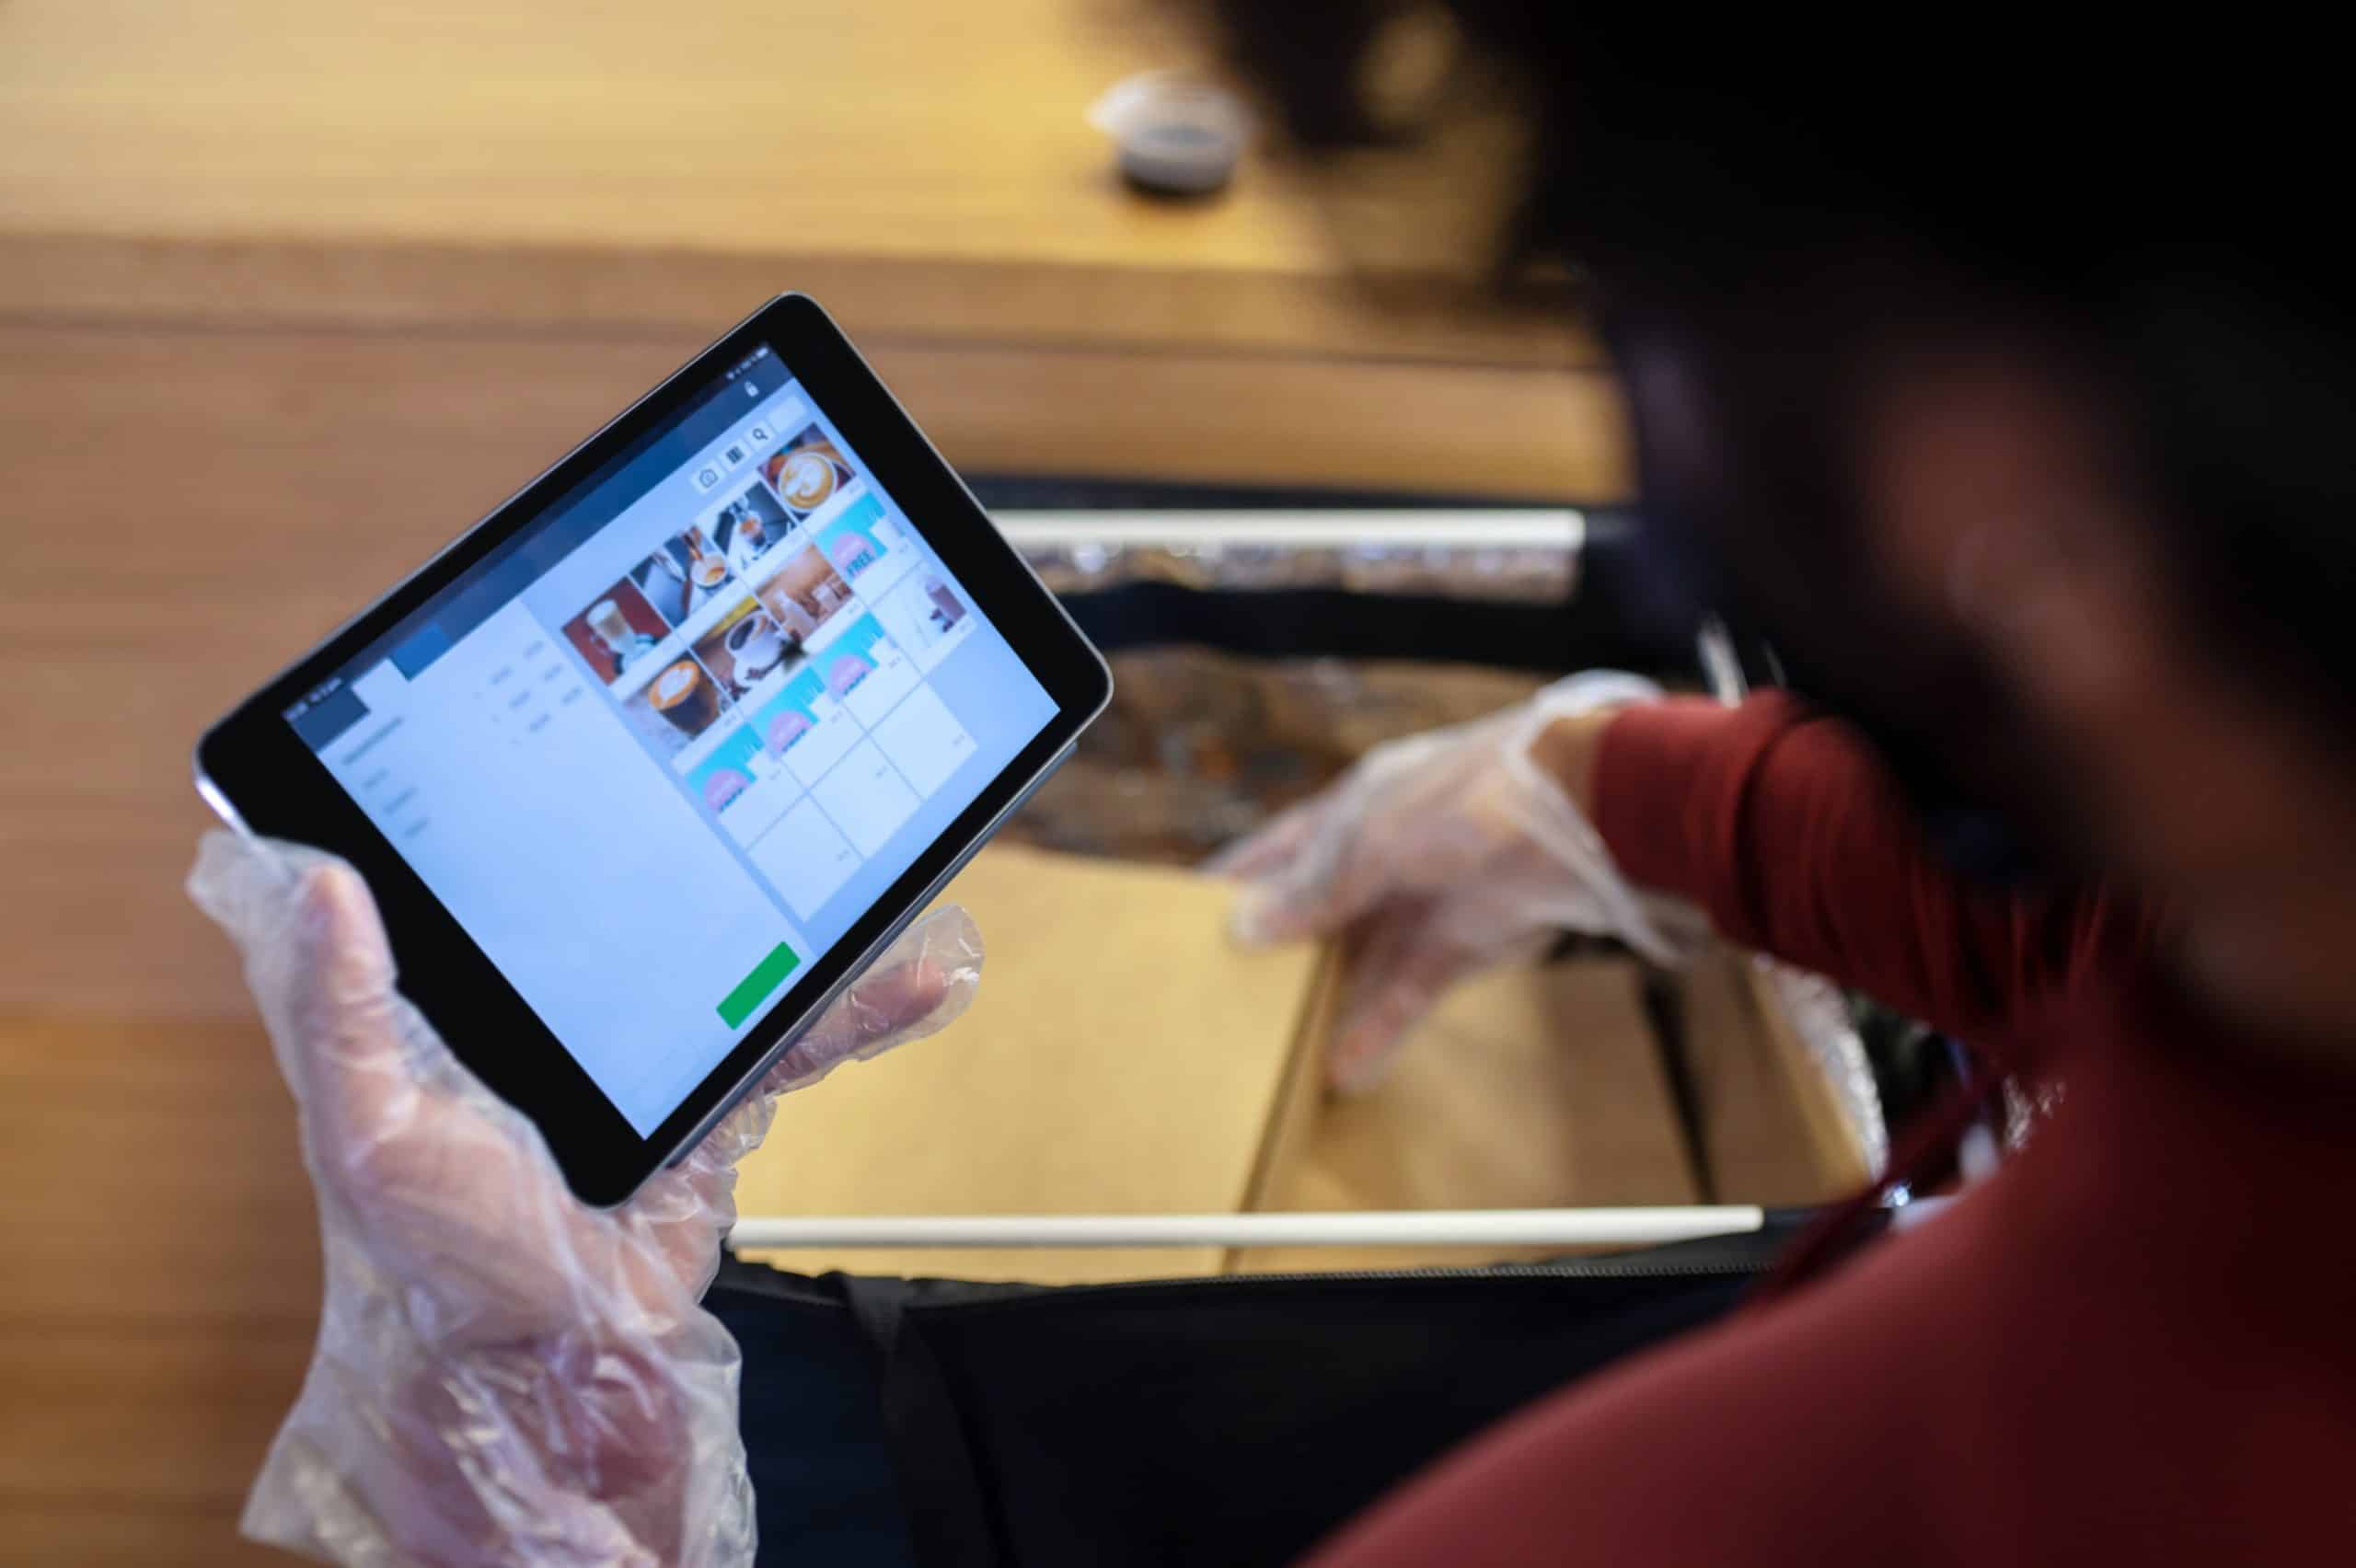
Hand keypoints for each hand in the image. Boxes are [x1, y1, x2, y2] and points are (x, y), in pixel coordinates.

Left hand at [188, 830, 982, 1566]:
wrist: (551, 1368)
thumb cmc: (430, 1262)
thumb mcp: (364, 1129)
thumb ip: (339, 1011)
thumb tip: (322, 879)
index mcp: (470, 1000)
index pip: (505, 876)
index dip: (538, 802)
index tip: (592, 731)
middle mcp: (563, 1011)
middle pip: (644, 900)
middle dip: (706, 840)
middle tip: (754, 777)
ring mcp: (647, 1056)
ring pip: (734, 957)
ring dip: (802, 918)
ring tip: (860, 867)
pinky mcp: (712, 1107)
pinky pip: (795, 1045)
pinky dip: (860, 1011)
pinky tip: (912, 976)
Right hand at [1212, 673, 1696, 1091]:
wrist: (1583, 809)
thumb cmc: (1470, 797)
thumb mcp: (1375, 839)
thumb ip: (1314, 888)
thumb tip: (1243, 928)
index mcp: (1353, 810)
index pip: (1279, 849)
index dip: (1238, 882)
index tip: (1189, 917)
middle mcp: (1383, 857)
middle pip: (1318, 914)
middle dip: (1280, 954)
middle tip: (1225, 998)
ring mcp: (1423, 902)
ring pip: (1361, 963)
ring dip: (1327, 1006)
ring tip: (1280, 1054)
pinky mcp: (1464, 945)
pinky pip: (1408, 993)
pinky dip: (1377, 1028)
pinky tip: (1344, 1068)